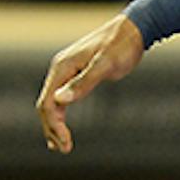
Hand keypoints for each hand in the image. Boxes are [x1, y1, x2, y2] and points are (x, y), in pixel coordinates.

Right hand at [36, 13, 146, 152]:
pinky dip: (61, 114)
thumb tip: (60, 100)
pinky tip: (64, 127)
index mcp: (62, 68)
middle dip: (52, 128)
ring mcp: (68, 71)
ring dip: (54, 124)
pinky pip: (62, 97)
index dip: (53, 125)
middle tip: (64, 149)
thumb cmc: (121, 47)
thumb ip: (83, 83)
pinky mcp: (77, 74)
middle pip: (46, 104)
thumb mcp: (105, 66)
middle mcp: (60, 69)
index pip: (47, 102)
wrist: (133, 30)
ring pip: (53, 102)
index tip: (66, 143)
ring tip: (61, 146)